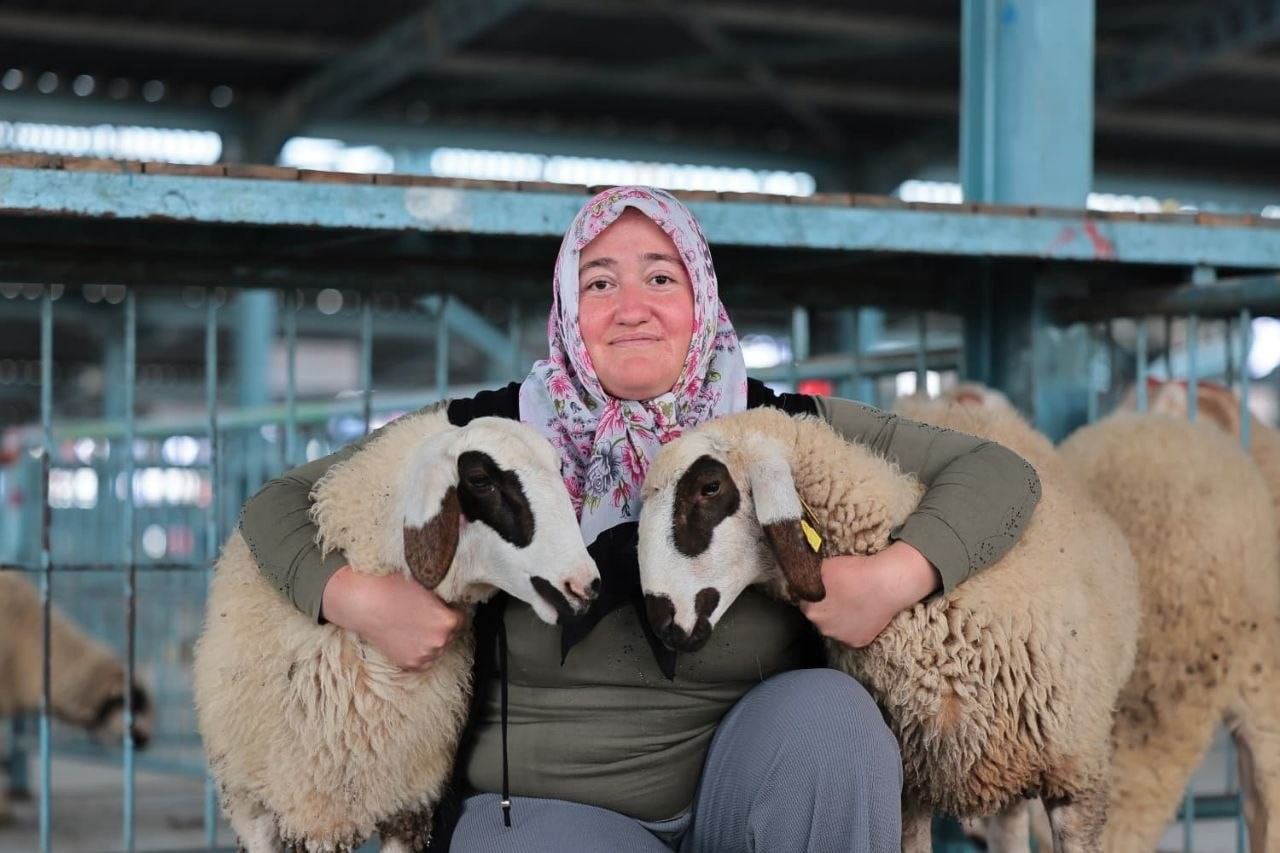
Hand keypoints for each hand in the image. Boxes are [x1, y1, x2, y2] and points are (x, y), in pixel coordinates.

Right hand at [320, 565, 465, 670]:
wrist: (363, 603)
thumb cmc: (393, 588)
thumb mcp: (427, 583)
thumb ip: (445, 593)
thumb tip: (456, 589)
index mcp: (447, 621)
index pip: (461, 617)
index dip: (451, 609)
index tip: (441, 606)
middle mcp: (439, 641)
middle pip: (450, 633)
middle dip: (441, 624)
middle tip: (426, 614)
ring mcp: (423, 655)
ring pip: (437, 647)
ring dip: (430, 639)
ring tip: (415, 625)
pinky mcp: (408, 664)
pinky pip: (422, 660)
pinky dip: (418, 651)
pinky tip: (409, 637)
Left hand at [798, 540, 939, 647]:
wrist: (886, 583)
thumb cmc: (854, 572)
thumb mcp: (824, 567)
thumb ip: (808, 575)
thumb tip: (800, 575)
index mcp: (811, 611)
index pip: (804, 602)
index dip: (812, 593)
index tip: (823, 587)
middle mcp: (823, 629)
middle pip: (819, 616)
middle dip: (825, 606)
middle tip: (839, 593)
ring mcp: (841, 638)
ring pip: (834, 626)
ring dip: (838, 617)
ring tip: (851, 602)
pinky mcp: (858, 642)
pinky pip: (851, 634)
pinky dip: (854, 625)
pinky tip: (861, 612)